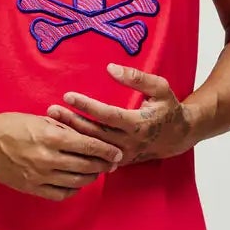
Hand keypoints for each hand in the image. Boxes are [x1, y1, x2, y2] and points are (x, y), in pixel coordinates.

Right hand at [0, 111, 123, 200]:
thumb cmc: (12, 125)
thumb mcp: (41, 120)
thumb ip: (65, 130)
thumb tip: (89, 138)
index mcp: (51, 137)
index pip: (89, 146)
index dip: (106, 151)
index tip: (117, 153)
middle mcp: (48, 159)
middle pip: (86, 165)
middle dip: (103, 165)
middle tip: (111, 164)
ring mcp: (40, 176)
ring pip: (77, 181)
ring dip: (91, 177)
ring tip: (95, 172)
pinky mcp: (32, 188)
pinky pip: (61, 194)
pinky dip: (73, 189)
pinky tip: (76, 183)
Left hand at [46, 63, 193, 166]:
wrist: (177, 137)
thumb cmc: (168, 108)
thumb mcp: (160, 88)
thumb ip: (137, 77)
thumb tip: (110, 68)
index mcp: (138, 124)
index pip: (107, 116)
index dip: (87, 106)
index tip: (68, 95)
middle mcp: (129, 142)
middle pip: (95, 133)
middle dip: (72, 121)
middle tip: (52, 110)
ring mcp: (123, 155)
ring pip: (93, 147)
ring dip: (72, 134)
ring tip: (52, 122)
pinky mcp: (118, 161)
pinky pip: (95, 155)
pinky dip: (79, 146)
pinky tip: (63, 136)